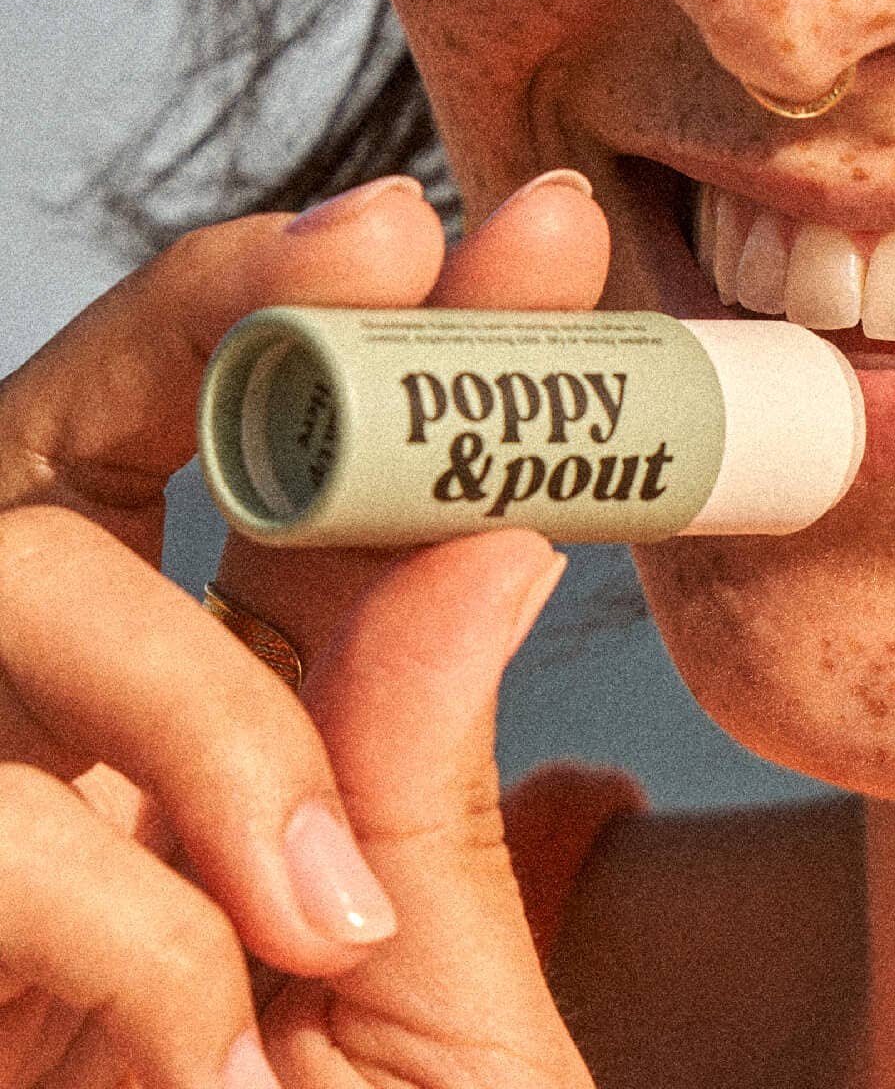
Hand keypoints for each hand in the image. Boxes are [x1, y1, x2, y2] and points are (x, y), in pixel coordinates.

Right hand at [0, 172, 611, 1088]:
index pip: (300, 482)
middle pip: (80, 433)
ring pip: (2, 570)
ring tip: (318, 900)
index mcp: (236, 746)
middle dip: (226, 312)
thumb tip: (489, 527)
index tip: (512, 216)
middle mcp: (71, 753)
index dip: (398, 330)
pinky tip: (216, 1019)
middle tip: (382, 238)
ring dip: (180, 683)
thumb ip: (430, 780)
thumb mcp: (439, 1022)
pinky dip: (105, 897)